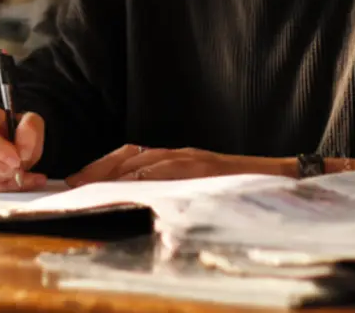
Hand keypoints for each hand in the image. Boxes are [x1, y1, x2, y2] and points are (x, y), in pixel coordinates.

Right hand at [0, 105, 47, 192]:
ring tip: (27, 171)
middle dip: (7, 168)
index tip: (17, 160)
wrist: (22, 144)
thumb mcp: (34, 122)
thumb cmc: (24, 131)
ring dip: (10, 178)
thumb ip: (30, 130)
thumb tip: (22, 152)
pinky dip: (10, 187)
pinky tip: (24, 180)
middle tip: (23, 165)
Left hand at [66, 144, 287, 186]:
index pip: (129, 156)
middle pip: (129, 158)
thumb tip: (135, 200)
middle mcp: (181, 155)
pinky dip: (147, 179)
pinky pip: (171, 173)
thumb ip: (170, 185)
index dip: (100, 166)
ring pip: (145, 164)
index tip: (75, 180)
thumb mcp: (198, 183)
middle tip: (72, 184)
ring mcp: (193, 161)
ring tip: (89, 188)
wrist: (282, 178)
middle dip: (98, 171)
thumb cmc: (238, 185)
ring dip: (114, 175)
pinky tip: (129, 188)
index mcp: (177, 157)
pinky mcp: (206, 170)